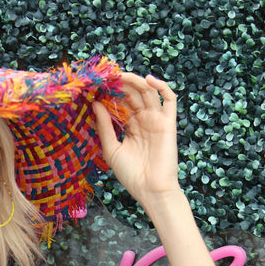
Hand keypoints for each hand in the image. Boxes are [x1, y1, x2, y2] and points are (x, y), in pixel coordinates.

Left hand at [93, 72, 181, 213]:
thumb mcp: (111, 150)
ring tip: (120, 75)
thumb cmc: (131, 175)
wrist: (151, 190)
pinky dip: (161, 86)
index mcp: (130, 126)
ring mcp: (157, 120)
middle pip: (133, 94)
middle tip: (106, 75)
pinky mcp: (168, 123)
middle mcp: (144, 120)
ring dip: (135, 81)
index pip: (121, 103)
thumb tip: (94, 104)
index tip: (96, 84)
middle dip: (120, 84)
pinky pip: (169, 99)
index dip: (110, 93)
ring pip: (148, 92)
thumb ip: (104, 127)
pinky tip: (148, 79)